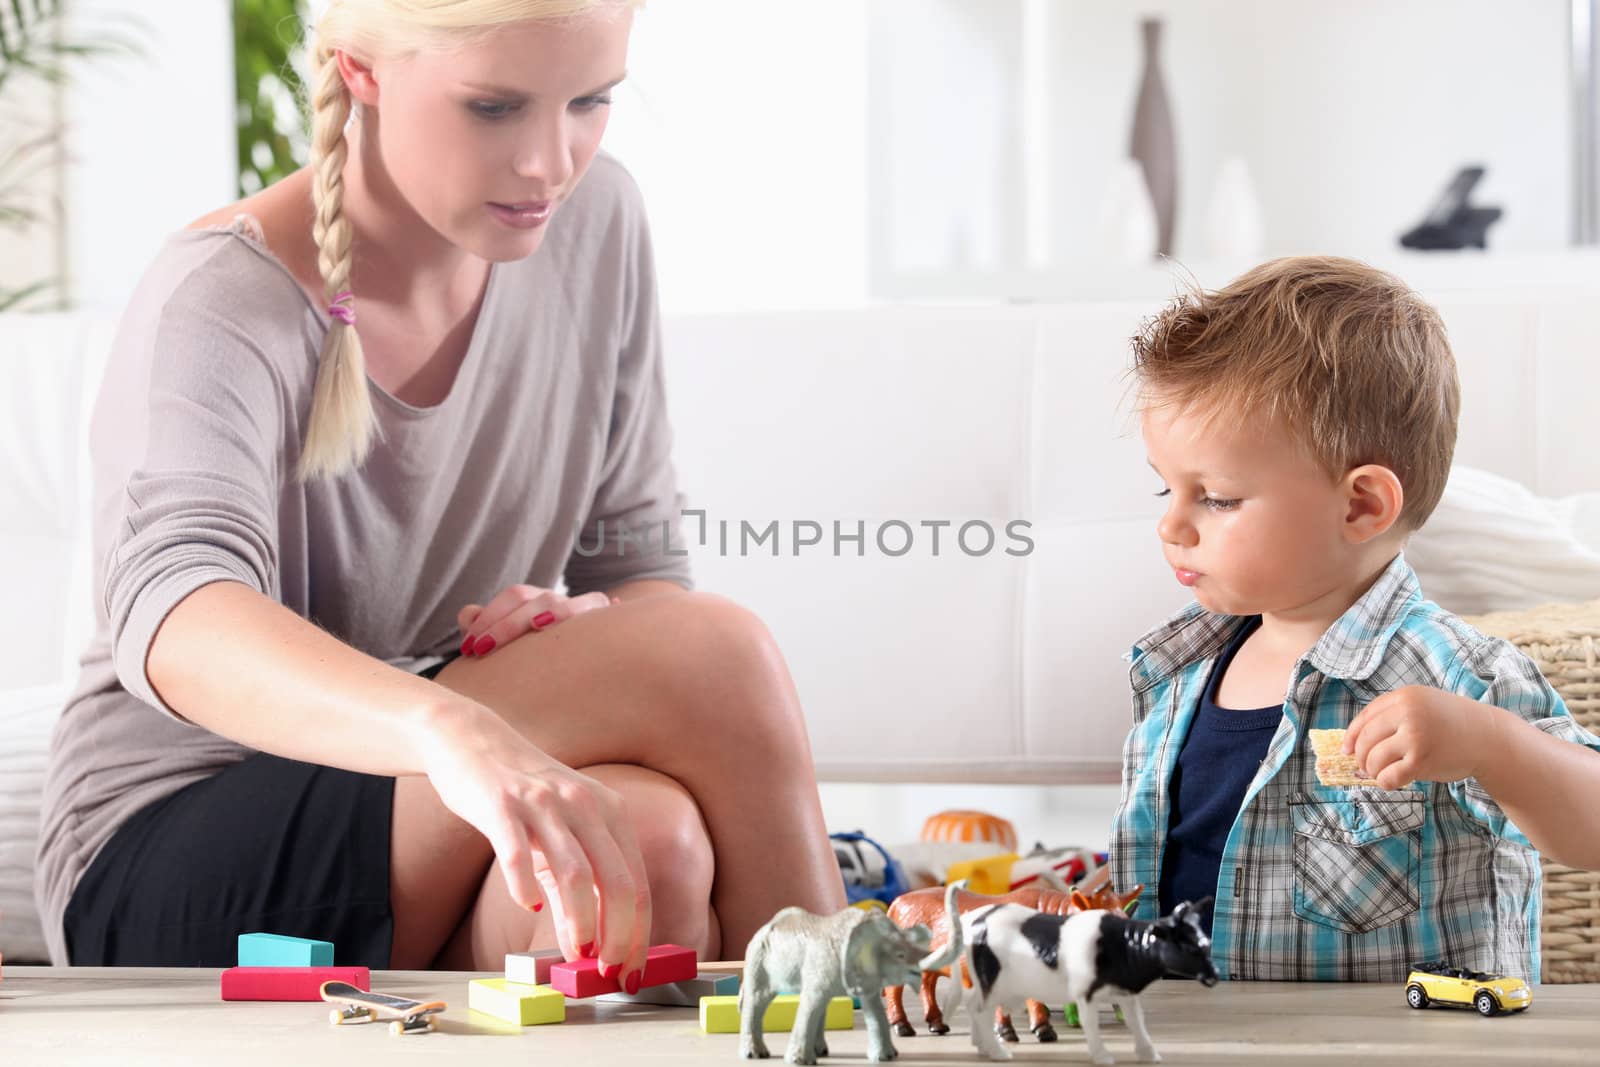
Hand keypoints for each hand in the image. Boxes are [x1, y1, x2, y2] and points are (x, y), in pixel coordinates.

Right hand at [418, 703, 651, 984]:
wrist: (474, 742)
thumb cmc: (523, 797)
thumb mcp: (564, 830)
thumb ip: (578, 880)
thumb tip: (589, 944)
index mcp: (610, 812)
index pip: (637, 882)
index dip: (638, 931)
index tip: (633, 970)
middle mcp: (585, 804)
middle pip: (617, 881)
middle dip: (619, 934)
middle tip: (609, 970)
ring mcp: (544, 803)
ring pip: (575, 873)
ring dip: (580, 921)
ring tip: (577, 955)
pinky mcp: (502, 805)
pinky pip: (516, 852)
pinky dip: (524, 884)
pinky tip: (526, 905)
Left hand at [458, 585, 618, 656]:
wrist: (581, 651)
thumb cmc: (531, 650)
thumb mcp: (505, 636)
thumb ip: (483, 624)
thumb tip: (467, 615)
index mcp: (535, 599)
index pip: (514, 596)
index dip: (490, 617)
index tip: (470, 648)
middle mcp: (560, 601)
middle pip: (539, 599)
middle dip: (508, 624)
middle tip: (481, 650)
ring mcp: (585, 610)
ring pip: (573, 603)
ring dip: (556, 611)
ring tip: (537, 624)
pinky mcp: (607, 621)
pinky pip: (609, 609)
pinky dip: (610, 608)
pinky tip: (614, 606)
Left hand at [1344, 685, 1504, 788]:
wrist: (1489, 738)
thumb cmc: (1451, 723)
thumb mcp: (1422, 705)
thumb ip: (1392, 715)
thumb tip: (1353, 740)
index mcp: (1404, 697)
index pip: (1364, 718)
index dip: (1351, 737)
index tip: (1346, 750)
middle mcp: (1407, 713)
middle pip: (1365, 739)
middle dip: (1361, 757)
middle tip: (1365, 767)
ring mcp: (1415, 737)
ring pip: (1374, 759)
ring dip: (1373, 770)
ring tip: (1382, 773)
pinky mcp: (1422, 760)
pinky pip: (1389, 776)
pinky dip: (1385, 782)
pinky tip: (1393, 781)